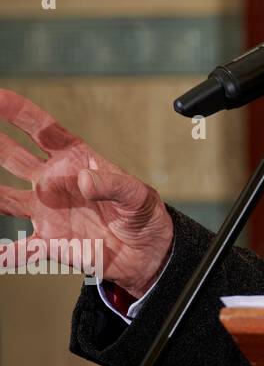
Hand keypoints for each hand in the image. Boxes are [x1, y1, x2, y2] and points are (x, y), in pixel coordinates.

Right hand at [0, 89, 173, 298]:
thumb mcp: (138, 195)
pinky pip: (20, 248)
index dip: (19, 112)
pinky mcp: (49, 241)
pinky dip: (6, 253)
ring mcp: (47, 211)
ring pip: (4, 199)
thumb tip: (83, 179)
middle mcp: (54, 182)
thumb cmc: (142, 215)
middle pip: (13, 157)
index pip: (43, 130)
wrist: (146, 252)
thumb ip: (114, 185)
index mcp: (76, 160)